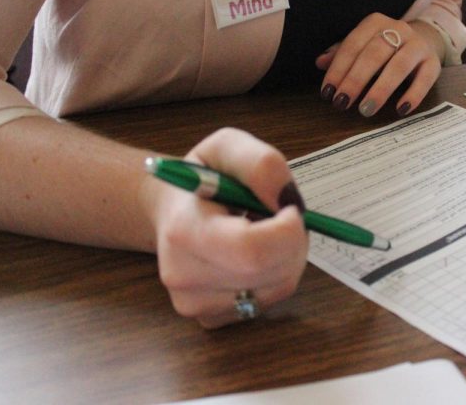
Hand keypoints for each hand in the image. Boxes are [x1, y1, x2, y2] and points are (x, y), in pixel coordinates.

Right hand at [144, 128, 307, 327]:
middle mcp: (184, 276)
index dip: (287, 230)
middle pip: (270, 272)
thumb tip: (287, 200)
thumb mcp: (229, 146)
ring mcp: (195, 304)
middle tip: (281, 217)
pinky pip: (269, 300)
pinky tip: (255, 255)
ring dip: (288, 257)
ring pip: (278, 287)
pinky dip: (276, 275)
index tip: (288, 208)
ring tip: (263, 231)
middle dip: (293, 241)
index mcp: (185, 231)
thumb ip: (262, 164)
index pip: (251, 251)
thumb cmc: (204, 176)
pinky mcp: (211, 318)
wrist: (172, 209)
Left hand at [316, 13, 444, 116]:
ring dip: (381, 89)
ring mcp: (418, 45)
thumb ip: (342, 53)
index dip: (338, 69)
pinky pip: (425, 79)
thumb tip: (320, 63)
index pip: (353, 45)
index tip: (328, 92)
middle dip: (356, 80)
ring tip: (366, 109)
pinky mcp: (434, 62)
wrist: (426, 39)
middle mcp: (398, 29)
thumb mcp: (363, 45)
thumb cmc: (386, 47)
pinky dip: (414, 94)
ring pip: (399, 65)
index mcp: (375, 23)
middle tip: (342, 102)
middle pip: (374, 54)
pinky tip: (401, 109)